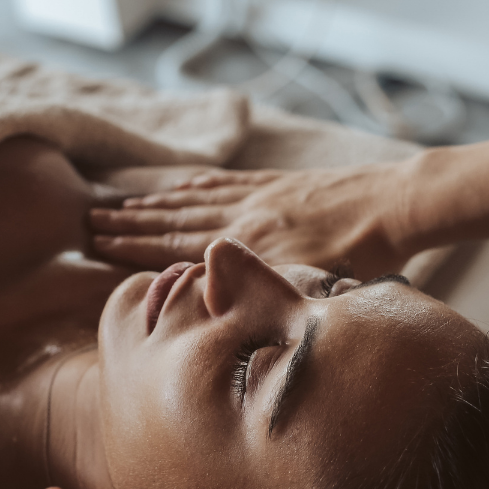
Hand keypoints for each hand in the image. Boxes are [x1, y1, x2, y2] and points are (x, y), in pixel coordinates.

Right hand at [89, 164, 416, 281]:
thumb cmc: (364, 254)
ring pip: (193, 198)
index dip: (135, 246)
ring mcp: (259, 195)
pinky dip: (195, 184)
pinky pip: (225, 182)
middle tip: (90, 223)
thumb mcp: (314, 285)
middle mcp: (245, 216)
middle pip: (175, 219)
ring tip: (120, 204)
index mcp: (249, 246)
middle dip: (130, 224)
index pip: (178, 246)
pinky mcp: (277, 182)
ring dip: (153, 203)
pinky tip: (179, 183)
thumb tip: (219, 307)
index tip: (98, 243)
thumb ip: (265, 293)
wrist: (398, 204)